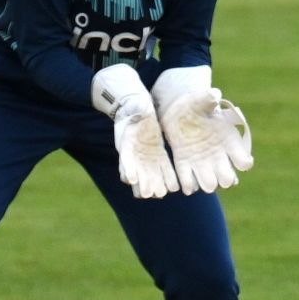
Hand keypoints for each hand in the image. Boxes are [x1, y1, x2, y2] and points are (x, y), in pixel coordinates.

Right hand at [90, 64, 178, 198]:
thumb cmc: (134, 106)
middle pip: (136, 173)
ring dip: (152, 184)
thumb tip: (143, 110)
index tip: (130, 179)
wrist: (137, 107)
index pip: (125, 158)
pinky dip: (166, 178)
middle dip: (141, 183)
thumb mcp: (135, 106)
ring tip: (159, 193)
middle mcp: (133, 153)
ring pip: (148, 175)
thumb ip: (138, 110)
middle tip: (148, 192)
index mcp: (125, 141)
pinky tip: (173, 186)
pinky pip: (162, 169)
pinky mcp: (157, 156)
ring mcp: (145, 156)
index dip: (127, 169)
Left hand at [158, 87, 253, 193]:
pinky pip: (189, 183)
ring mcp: (202, 164)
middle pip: (228, 179)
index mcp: (229, 142)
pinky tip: (185, 178)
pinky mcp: (185, 166)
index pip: (244, 162)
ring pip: (210, 185)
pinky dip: (188, 184)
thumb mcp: (202, 99)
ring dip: (206, 183)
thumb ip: (209, 98)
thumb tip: (215, 95)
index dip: (244, 163)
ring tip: (200, 174)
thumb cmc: (196, 104)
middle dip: (224, 178)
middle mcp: (219, 157)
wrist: (178, 111)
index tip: (242, 161)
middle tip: (217, 170)